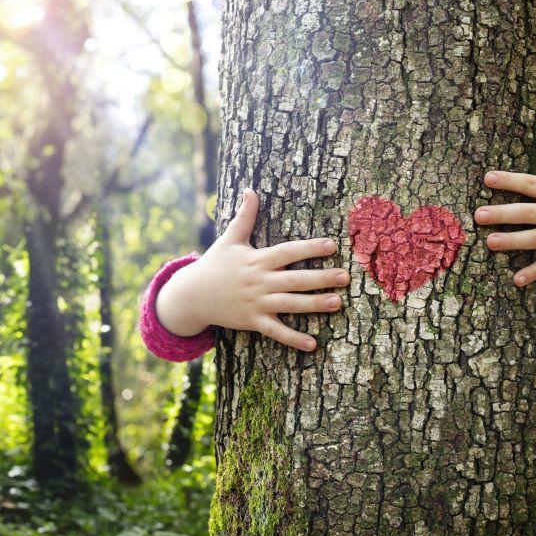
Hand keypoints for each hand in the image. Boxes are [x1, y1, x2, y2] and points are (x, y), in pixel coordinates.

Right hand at [155, 189, 347, 351]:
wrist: (191, 296)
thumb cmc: (214, 264)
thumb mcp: (229, 239)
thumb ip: (244, 216)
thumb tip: (250, 190)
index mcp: (257, 260)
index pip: (288, 252)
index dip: (309, 248)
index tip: (332, 244)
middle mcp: (260, 281)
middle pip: (295, 279)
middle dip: (321, 278)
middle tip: (345, 276)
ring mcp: (257, 303)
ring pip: (290, 305)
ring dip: (314, 305)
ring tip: (338, 303)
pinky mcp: (253, 322)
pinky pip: (276, 331)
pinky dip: (293, 339)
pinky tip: (313, 344)